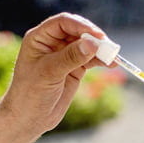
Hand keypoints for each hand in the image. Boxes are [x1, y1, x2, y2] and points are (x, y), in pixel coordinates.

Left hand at [0, 12, 107, 141]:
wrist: (29, 118)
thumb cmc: (31, 93)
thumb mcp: (49, 73)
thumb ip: (70, 57)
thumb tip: (92, 44)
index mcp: (40, 38)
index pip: (63, 23)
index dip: (80, 26)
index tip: (96, 35)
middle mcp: (52, 44)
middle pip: (78, 32)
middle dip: (94, 38)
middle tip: (108, 46)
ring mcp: (65, 56)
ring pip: (87, 46)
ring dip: (101, 50)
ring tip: (113, 57)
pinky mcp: (74, 69)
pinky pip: (91, 60)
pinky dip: (101, 61)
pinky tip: (112, 64)